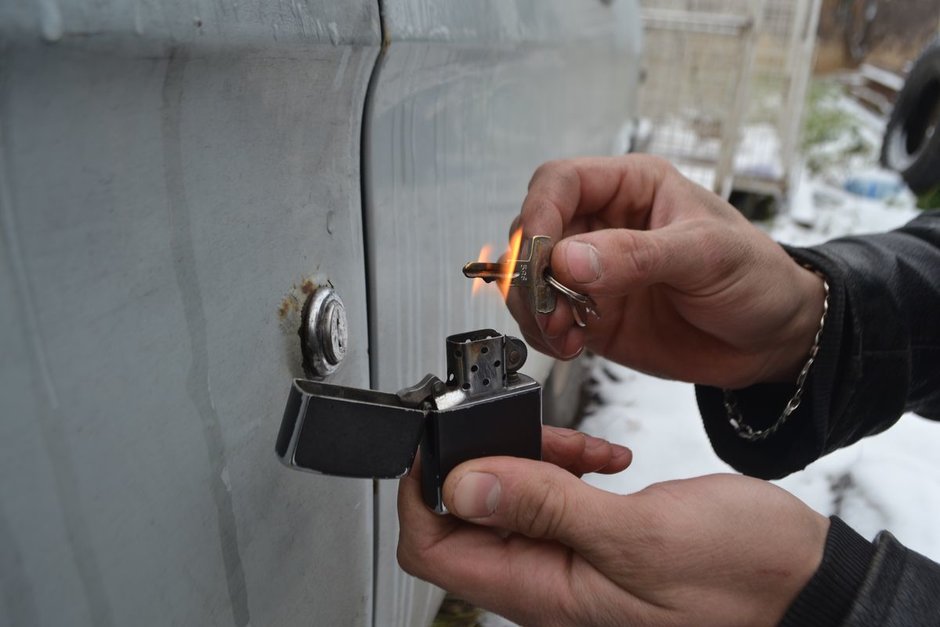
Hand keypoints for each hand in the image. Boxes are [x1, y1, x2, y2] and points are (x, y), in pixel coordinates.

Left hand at [397, 438, 828, 626]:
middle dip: (484, 463)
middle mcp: (549, 582)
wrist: (802, 584)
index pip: (435, 549)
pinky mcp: (599, 541)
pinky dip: (567, 467)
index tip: (436, 442)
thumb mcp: (637, 535)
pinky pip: (555, 500)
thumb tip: (462, 483)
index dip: (422, 493)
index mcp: (545, 590)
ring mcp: (574, 563)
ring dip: (532, 461)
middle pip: (468, 519)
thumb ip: (544, 506)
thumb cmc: (741, 577)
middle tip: (513, 426)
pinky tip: (601, 456)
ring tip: (578, 445)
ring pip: (512, 501)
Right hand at [507, 155, 825, 387]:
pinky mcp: (591, 316)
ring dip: (534, 309)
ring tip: (563, 333)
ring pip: (531, 280)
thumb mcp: (706, 255)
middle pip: (534, 232)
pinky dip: (546, 336)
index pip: (560, 182)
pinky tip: (572, 346)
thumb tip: (568, 259)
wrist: (773, 340)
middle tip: (548, 304)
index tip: (538, 255)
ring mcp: (594, 274)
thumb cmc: (756, 277)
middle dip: (530, 271)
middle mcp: (604, 226)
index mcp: (631, 188)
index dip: (539, 213)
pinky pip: (547, 321)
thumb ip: (637, 254)